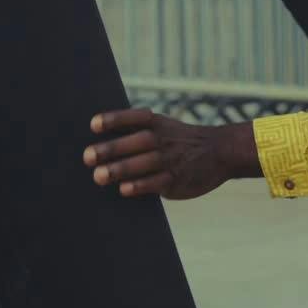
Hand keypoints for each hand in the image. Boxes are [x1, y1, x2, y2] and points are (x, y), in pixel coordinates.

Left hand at [82, 105, 254, 199]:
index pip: (133, 118)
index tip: (93, 125)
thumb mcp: (163, 126)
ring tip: (98, 176)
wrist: (219, 151)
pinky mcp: (176, 179)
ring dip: (120, 169)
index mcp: (156, 123)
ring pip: (143, 164)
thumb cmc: (179, 140)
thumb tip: (100, 145)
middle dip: (111, 148)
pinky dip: (140, 185)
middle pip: (135, 141)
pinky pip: (156, 183)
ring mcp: (170, 159)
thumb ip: (136, 131)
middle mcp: (162, 139)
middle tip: (88, 156)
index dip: (114, 120)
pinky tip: (124, 189)